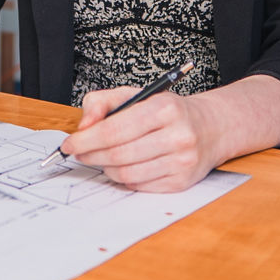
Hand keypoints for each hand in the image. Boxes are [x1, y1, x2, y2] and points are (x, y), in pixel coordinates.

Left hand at [60, 87, 225, 192]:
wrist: (210, 127)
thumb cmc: (167, 110)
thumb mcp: (135, 94)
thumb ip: (101, 102)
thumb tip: (84, 126)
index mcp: (164, 108)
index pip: (114, 130)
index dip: (86, 140)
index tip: (69, 144)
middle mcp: (177, 135)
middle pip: (118, 155)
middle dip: (91, 155)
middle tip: (80, 153)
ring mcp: (182, 161)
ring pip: (127, 174)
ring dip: (106, 168)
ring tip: (102, 158)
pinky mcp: (181, 182)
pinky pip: (139, 185)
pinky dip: (124, 178)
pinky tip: (124, 166)